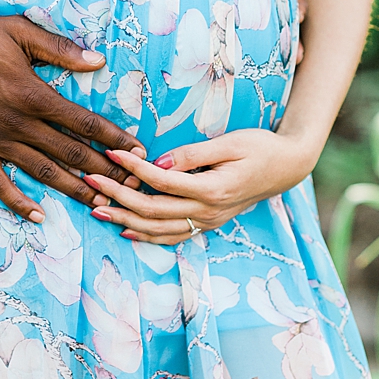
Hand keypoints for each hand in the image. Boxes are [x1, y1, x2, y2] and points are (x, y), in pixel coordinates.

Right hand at [0, 13, 144, 222]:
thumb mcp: (19, 31)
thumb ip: (59, 48)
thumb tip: (98, 61)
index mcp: (33, 95)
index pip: (84, 122)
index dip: (113, 137)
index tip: (137, 151)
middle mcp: (18, 123)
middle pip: (70, 153)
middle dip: (105, 170)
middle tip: (130, 184)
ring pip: (42, 172)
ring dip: (74, 189)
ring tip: (100, 203)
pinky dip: (18, 201)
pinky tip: (37, 214)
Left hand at [84, 131, 317, 244]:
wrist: (288, 167)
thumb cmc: (261, 147)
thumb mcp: (232, 142)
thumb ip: (194, 154)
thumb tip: (159, 164)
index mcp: (213, 189)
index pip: (162, 181)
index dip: (133, 168)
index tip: (110, 154)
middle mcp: (209, 211)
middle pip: (153, 210)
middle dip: (118, 196)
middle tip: (90, 180)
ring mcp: (208, 221)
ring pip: (159, 229)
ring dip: (125, 220)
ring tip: (96, 207)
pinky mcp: (208, 222)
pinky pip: (173, 236)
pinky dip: (147, 236)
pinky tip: (126, 229)